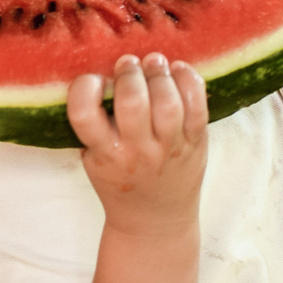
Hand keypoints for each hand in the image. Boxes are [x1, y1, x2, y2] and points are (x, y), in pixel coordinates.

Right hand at [67, 54, 210, 234]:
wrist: (155, 220)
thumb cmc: (120, 185)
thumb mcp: (93, 161)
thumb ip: (93, 129)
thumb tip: (100, 78)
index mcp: (105, 155)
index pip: (84, 114)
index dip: (84, 87)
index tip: (92, 79)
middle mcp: (137, 152)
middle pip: (133, 101)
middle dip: (129, 73)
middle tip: (128, 64)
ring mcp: (170, 147)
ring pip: (168, 101)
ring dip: (159, 74)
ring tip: (153, 63)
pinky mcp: (196, 142)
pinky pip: (197, 106)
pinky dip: (189, 81)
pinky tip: (177, 71)